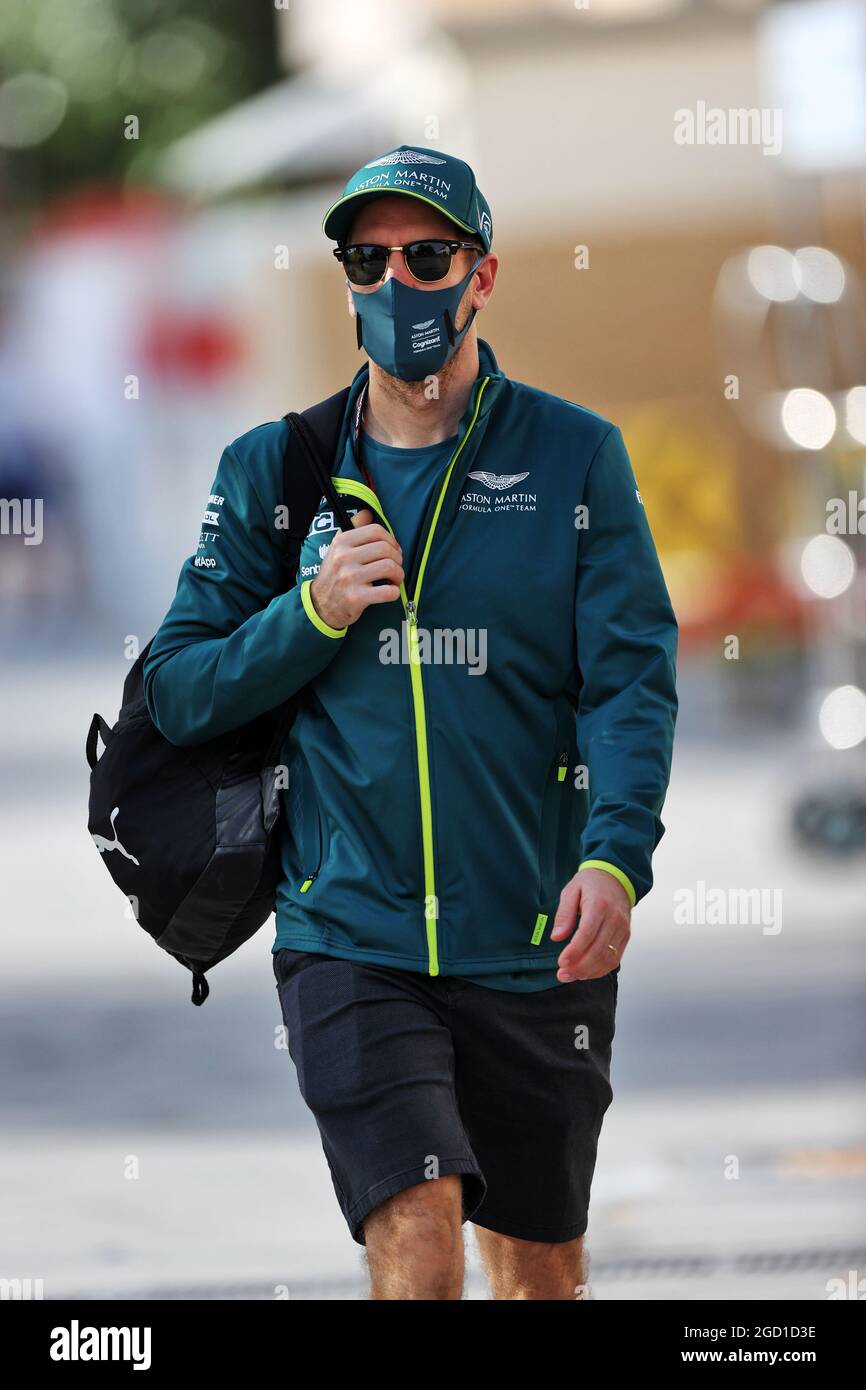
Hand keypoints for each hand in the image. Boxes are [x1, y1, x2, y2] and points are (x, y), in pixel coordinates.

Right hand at [309, 508, 403, 628]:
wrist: (319, 604)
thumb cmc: (334, 574)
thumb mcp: (337, 548)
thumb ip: (353, 529)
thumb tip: (367, 513)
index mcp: (342, 542)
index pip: (376, 531)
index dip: (391, 539)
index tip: (393, 550)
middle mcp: (344, 557)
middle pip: (385, 549)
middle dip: (398, 558)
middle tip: (395, 566)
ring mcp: (350, 578)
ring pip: (389, 567)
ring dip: (399, 575)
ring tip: (394, 579)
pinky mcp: (356, 597)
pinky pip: (387, 592)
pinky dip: (395, 592)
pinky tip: (390, 591)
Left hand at [549, 867, 630, 981]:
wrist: (617, 878)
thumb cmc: (591, 884)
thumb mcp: (571, 891)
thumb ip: (563, 914)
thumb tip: (556, 937)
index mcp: (599, 905)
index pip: (587, 933)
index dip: (574, 951)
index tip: (561, 962)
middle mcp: (615, 919)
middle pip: (598, 950)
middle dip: (579, 966)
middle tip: (562, 974)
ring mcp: (623, 929)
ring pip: (608, 958)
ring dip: (589, 972)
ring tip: (570, 976)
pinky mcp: (626, 937)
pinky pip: (615, 959)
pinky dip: (600, 970)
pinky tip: (585, 973)